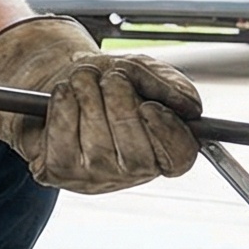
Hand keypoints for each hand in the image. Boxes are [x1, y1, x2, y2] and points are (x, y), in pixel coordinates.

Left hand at [0, 17, 200, 192]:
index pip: (179, 157)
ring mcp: (93, 176)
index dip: (166, 132)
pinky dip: (62, 103)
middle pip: (134, 145)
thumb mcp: (143, 72)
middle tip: (109, 76)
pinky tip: (64, 94)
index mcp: (162, 151)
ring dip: (87, 92)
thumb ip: (170, 86)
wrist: (62, 75)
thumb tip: (190, 107)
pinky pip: (63, 134)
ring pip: (96, 137)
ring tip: (83, 79)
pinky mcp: (58, 171)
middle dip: (118, 97)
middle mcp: (131, 172)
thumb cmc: (109, 79)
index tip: (149, 106)